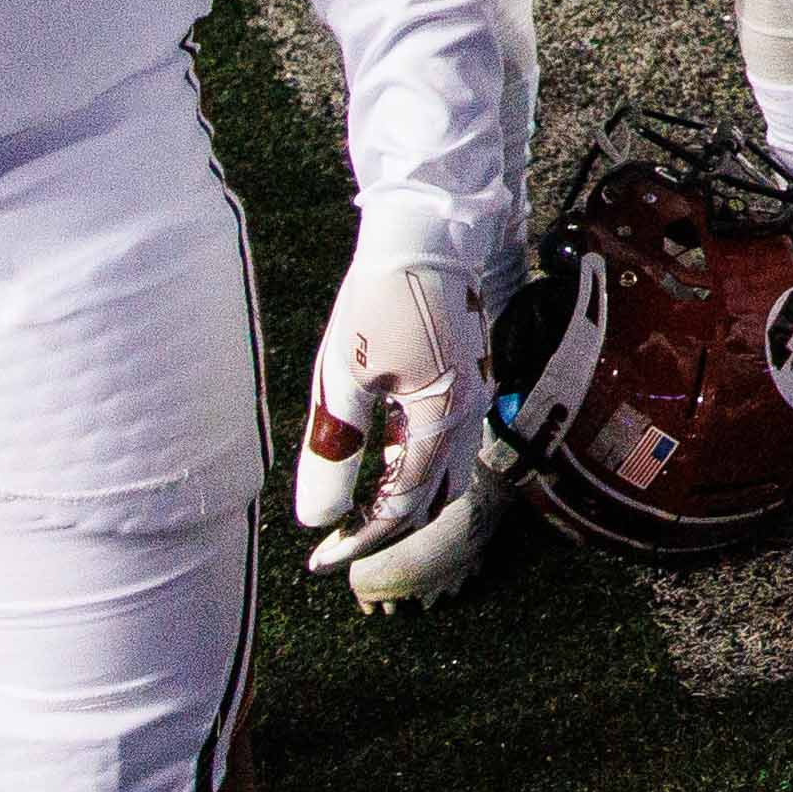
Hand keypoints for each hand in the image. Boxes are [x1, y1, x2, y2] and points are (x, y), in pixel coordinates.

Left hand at [294, 239, 496, 605]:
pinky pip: (452, 443)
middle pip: (433, 498)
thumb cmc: (381, 297)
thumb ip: (334, 452)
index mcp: (441, 420)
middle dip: (387, 527)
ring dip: (408, 499)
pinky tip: (386, 455)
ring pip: (448, 473)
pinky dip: (420, 466)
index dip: (359, 540)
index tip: (317, 560)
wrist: (428, 232)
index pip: (402, 506)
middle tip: (338, 539)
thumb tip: (316, 519)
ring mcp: (476, 396)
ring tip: (359, 505)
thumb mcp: (344, 377)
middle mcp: (469, 415)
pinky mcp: (470, 377)